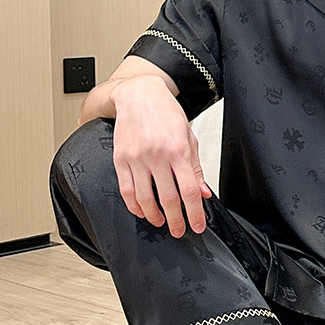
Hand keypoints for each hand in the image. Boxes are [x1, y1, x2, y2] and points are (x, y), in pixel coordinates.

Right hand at [109, 75, 211, 236]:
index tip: (197, 225)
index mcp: (178, 150)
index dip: (195, 212)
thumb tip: (204, 192)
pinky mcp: (120, 158)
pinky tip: (142, 211)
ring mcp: (137, 158)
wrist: (138, 94)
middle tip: (180, 230)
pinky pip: (126, 190)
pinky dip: (134, 206)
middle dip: (176, 220)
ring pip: (145, 198)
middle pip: (168, 198)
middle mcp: (157, 155)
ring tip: (161, 222)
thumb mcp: (188, 137)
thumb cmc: (166, 113)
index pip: (190, 190)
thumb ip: (196, 167)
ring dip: (154, 216)